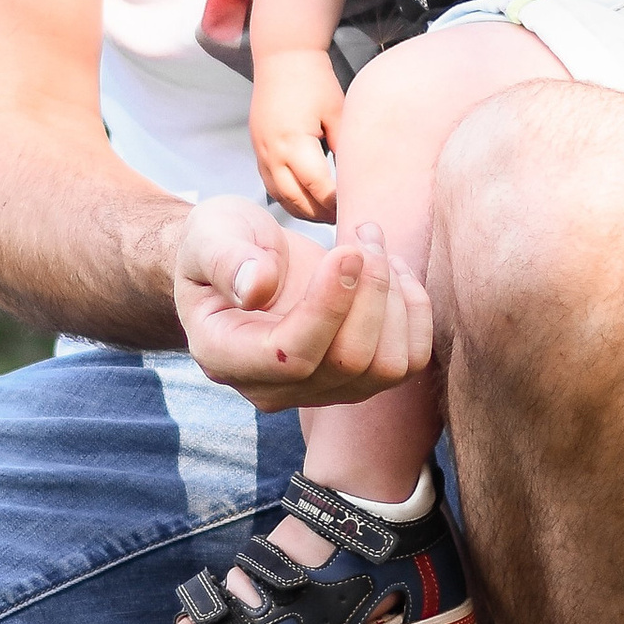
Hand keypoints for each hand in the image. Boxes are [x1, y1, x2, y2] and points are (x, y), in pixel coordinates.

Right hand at [172, 194, 436, 409]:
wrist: (242, 257)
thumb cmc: (221, 241)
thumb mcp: (209, 234)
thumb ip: (224, 258)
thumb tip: (256, 287)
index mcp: (225, 355)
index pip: (290, 357)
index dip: (329, 307)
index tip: (346, 251)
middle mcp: (272, 386)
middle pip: (347, 363)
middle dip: (369, 293)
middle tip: (362, 238)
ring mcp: (318, 389)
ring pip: (385, 367)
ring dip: (394, 299)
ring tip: (373, 244)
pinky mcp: (356, 378)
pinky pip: (408, 362)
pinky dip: (414, 312)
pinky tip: (394, 268)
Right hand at [249, 47, 343, 219]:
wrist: (282, 58)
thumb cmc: (314, 81)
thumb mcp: (338, 113)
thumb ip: (344, 148)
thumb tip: (356, 178)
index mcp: (294, 142)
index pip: (318, 188)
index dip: (336, 203)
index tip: (355, 209)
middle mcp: (273, 152)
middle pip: (296, 200)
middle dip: (320, 215)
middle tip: (344, 220)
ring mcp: (261, 153)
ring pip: (280, 197)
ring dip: (303, 211)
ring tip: (327, 216)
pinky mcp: (258, 150)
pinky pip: (271, 185)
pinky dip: (288, 199)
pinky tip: (306, 202)